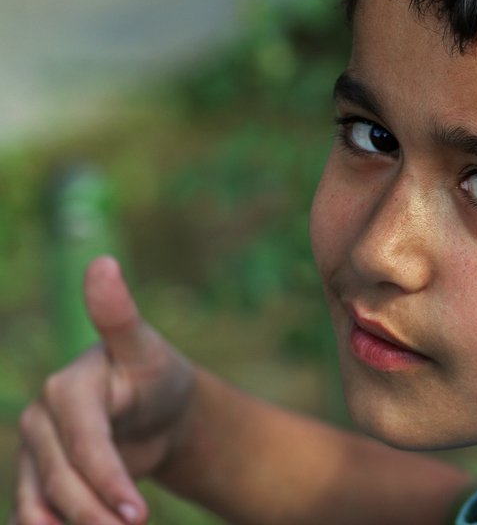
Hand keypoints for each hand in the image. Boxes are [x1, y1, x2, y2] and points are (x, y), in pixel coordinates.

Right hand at [13, 256, 194, 524]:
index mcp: (66, 388)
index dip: (108, 478)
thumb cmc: (154, 373)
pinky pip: (35, 511)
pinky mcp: (38, 476)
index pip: (84, 442)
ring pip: (45, 501)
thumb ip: (120, 315)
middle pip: (64, 478)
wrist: (154, 407)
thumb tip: (102, 262)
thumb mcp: (145, 347)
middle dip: (99, 512)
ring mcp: (36, 450)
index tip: (139, 514)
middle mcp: (41, 419)